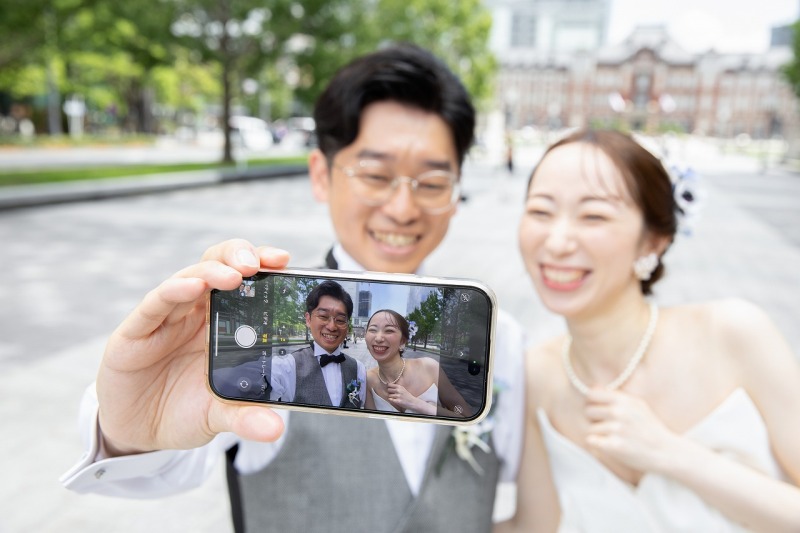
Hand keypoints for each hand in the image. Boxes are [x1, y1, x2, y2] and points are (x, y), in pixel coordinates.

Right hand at [96, 239, 289, 455]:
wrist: (137, 433)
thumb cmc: (183, 410)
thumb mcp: (219, 415)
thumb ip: (245, 417)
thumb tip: (276, 429)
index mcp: (224, 323)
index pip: (246, 282)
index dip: (264, 265)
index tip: (284, 261)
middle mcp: (197, 312)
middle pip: (219, 266)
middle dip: (240, 256)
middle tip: (259, 263)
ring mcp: (167, 318)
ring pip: (190, 277)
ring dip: (212, 271)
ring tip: (233, 275)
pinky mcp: (137, 331)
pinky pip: (156, 304)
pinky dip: (174, 291)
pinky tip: (192, 286)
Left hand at [386, 383, 434, 414]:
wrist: (412, 402)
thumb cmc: (407, 396)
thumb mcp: (403, 389)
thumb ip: (397, 387)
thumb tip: (389, 386)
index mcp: (399, 386)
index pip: (389, 385)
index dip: (389, 387)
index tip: (390, 389)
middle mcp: (398, 390)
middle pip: (388, 390)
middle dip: (390, 392)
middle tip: (393, 394)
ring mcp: (398, 396)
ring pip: (389, 395)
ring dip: (391, 397)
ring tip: (395, 398)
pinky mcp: (397, 401)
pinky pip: (390, 399)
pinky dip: (391, 400)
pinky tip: (395, 400)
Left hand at [584, 389, 681, 473]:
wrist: (666, 451)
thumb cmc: (649, 427)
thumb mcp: (637, 405)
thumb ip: (615, 396)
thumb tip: (592, 386)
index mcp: (624, 400)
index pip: (591, 394)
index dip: (591, 403)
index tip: (598, 410)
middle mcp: (619, 412)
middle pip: (588, 411)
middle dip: (594, 419)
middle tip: (608, 426)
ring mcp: (617, 429)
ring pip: (591, 429)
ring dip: (599, 434)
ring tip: (616, 437)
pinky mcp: (614, 446)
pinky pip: (591, 441)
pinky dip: (598, 444)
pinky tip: (611, 445)